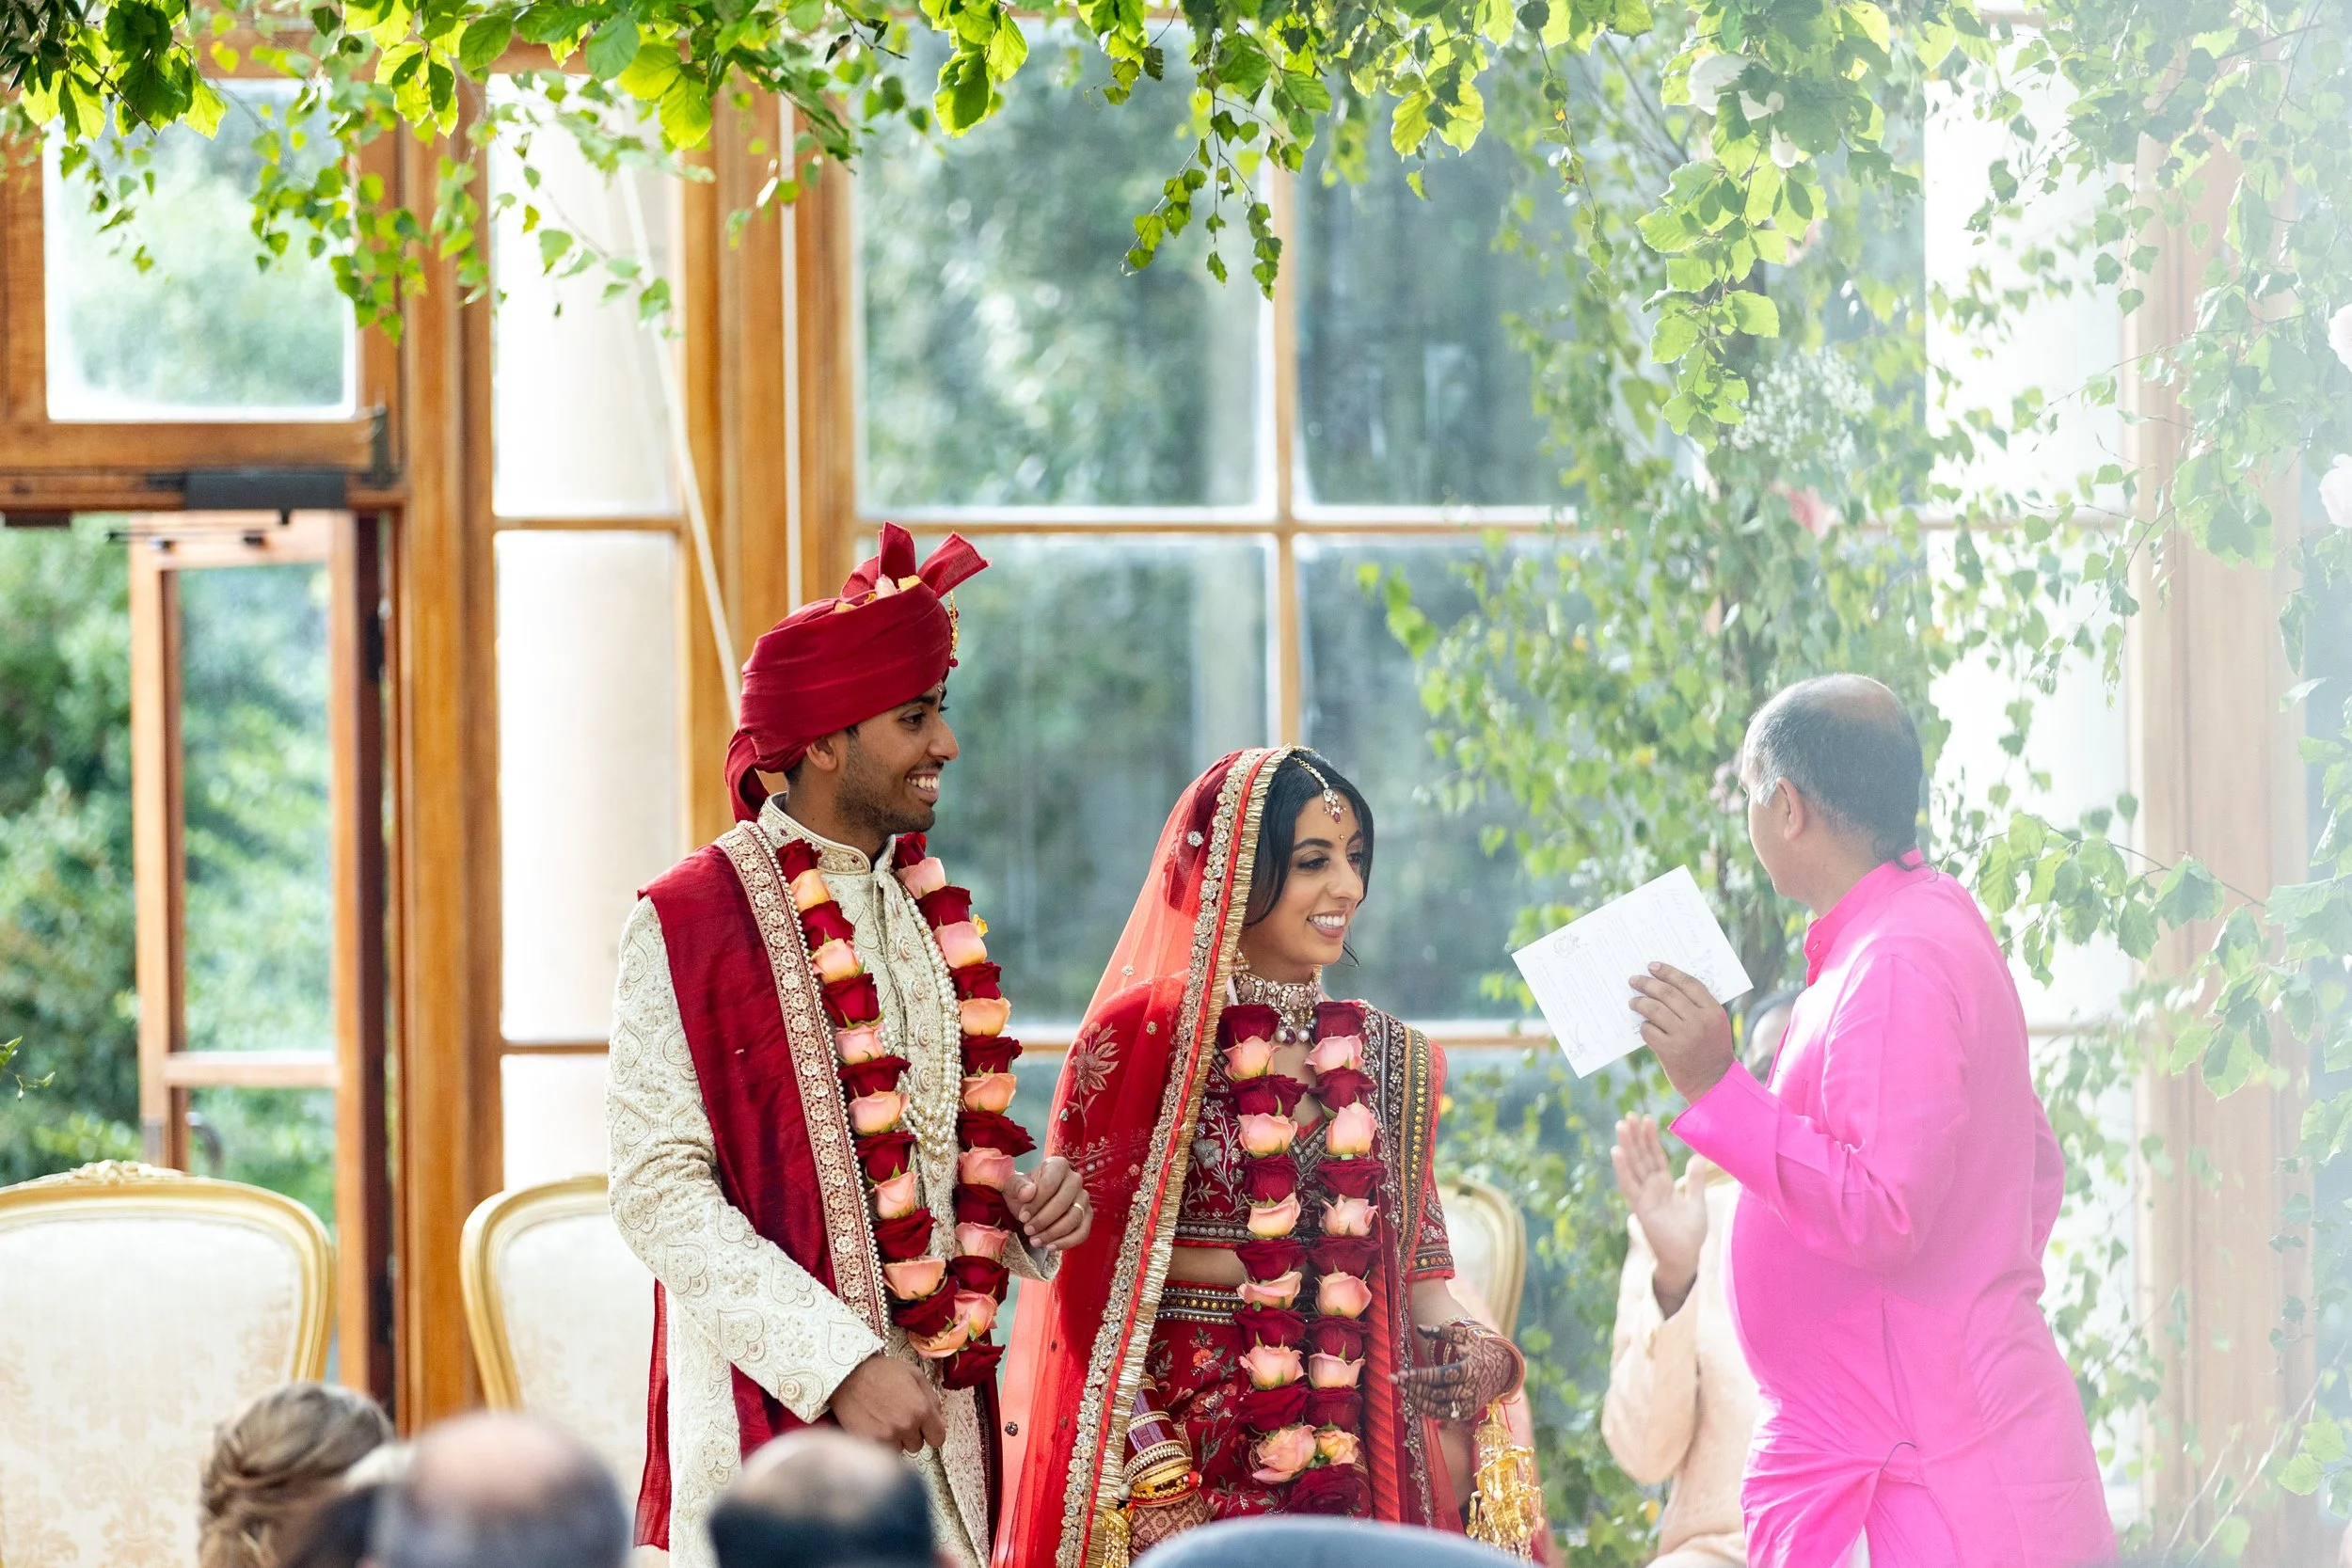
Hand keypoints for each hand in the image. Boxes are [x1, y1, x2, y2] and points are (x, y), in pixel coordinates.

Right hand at [830, 1352, 945, 1453]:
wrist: (847, 1375)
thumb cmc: (880, 1371)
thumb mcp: (914, 1374)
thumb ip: (932, 1399)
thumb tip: (940, 1420)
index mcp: (921, 1409)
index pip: (938, 1438)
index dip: (932, 1432)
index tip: (925, 1427)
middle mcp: (906, 1426)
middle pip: (918, 1445)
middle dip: (911, 1433)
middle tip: (898, 1416)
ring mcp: (887, 1437)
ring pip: (900, 1450)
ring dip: (895, 1439)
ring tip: (884, 1419)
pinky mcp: (869, 1443)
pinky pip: (883, 1452)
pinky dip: (880, 1442)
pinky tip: (874, 1425)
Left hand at [1005, 1155, 1091, 1252]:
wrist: (1029, 1206)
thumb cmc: (1022, 1193)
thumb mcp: (1013, 1187)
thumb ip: (1017, 1187)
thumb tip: (1028, 1193)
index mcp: (1057, 1165)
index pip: (1050, 1184)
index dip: (1036, 1203)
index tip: (1023, 1216)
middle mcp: (1075, 1179)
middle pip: (1064, 1202)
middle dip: (1044, 1220)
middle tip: (1028, 1230)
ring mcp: (1083, 1198)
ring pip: (1074, 1218)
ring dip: (1053, 1233)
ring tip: (1035, 1240)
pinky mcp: (1087, 1216)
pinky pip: (1083, 1231)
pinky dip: (1067, 1242)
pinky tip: (1050, 1246)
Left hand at [1400, 1319, 1524, 1423]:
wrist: (1504, 1370)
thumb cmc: (1480, 1348)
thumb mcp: (1465, 1336)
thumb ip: (1442, 1331)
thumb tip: (1419, 1328)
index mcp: (1468, 1369)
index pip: (1439, 1376)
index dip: (1419, 1376)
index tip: (1401, 1373)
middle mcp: (1469, 1390)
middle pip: (1435, 1393)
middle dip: (1412, 1387)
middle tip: (1394, 1380)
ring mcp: (1468, 1404)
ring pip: (1437, 1408)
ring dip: (1417, 1400)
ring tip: (1401, 1390)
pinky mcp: (1466, 1413)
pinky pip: (1443, 1415)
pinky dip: (1427, 1409)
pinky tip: (1414, 1400)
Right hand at [1610, 1114, 1705, 1314]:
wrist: (1685, 1257)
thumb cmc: (1690, 1234)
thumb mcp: (1697, 1202)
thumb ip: (1695, 1180)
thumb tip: (1697, 1156)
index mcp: (1664, 1184)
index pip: (1656, 1156)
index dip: (1651, 1138)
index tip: (1646, 1118)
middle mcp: (1652, 1187)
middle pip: (1641, 1156)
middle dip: (1635, 1136)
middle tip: (1628, 1114)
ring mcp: (1644, 1196)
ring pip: (1634, 1166)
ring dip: (1627, 1146)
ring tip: (1621, 1125)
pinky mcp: (1640, 1207)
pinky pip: (1629, 1185)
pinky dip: (1623, 1169)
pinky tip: (1617, 1152)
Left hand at [1628, 962, 1735, 1101]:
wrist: (1714, 1083)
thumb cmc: (1711, 1050)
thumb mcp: (1715, 1025)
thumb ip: (1698, 1006)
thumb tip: (1665, 985)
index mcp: (1713, 1011)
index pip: (1688, 983)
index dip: (1669, 972)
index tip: (1652, 966)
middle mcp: (1699, 1021)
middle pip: (1668, 993)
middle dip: (1648, 983)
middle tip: (1635, 980)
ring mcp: (1684, 1036)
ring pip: (1654, 1009)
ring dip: (1640, 1002)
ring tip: (1633, 1001)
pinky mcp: (1670, 1051)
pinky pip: (1649, 1030)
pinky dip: (1643, 1025)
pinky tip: (1642, 1024)